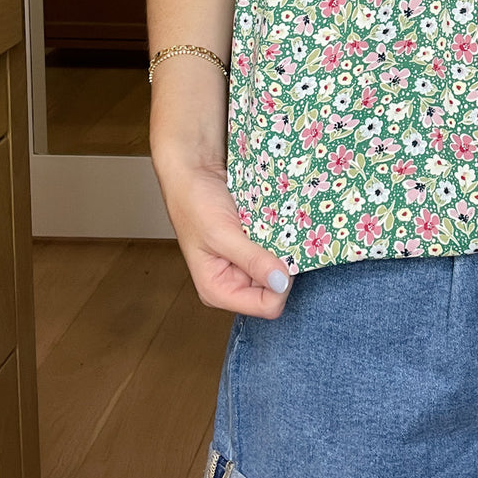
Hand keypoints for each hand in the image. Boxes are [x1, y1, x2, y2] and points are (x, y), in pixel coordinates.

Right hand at [153, 153, 292, 317]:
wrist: (194, 171)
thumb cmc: (195, 203)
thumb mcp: (222, 233)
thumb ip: (251, 260)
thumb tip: (281, 282)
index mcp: (219, 290)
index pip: (267, 306)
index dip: (281, 284)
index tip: (283, 256)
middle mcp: (233, 282)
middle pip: (276, 288)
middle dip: (282, 265)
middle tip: (278, 237)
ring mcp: (244, 265)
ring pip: (280, 267)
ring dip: (283, 249)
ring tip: (274, 227)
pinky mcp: (253, 247)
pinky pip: (277, 249)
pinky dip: (281, 236)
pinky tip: (275, 221)